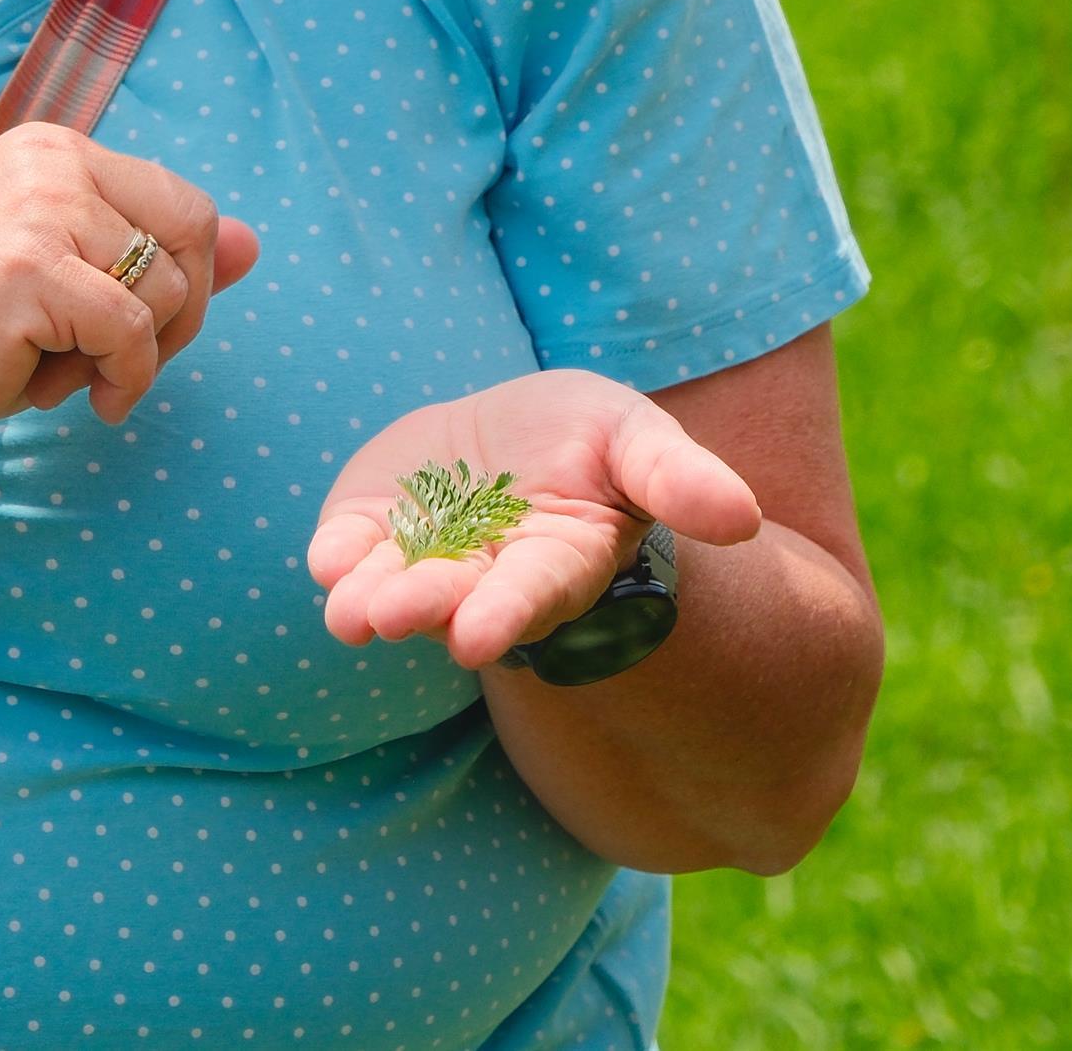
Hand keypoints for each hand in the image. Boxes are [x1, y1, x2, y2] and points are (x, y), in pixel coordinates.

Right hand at [0, 122, 257, 452]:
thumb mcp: (70, 281)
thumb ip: (156, 257)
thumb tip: (253, 245)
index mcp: (59, 150)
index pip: (184, 205)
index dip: (183, 283)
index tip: (132, 333)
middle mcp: (53, 163)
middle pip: (191, 238)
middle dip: (176, 319)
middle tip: (117, 365)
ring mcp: (40, 212)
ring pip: (165, 293)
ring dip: (131, 358)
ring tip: (60, 375)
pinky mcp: (30, 271)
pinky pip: (133, 334)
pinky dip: (121, 380)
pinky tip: (69, 399)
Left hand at [306, 370, 766, 669]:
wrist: (512, 435)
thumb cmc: (591, 444)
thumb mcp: (640, 442)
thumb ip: (681, 481)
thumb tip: (744, 519)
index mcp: (559, 562)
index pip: (536, 595)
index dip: (508, 614)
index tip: (479, 637)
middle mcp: (486, 577)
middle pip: (457, 601)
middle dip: (427, 609)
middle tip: (393, 617)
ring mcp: (423, 558)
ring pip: (393, 590)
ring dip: (368, 601)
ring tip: (350, 613)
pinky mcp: (370, 530)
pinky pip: (349, 551)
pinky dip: (336, 558)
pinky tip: (326, 560)